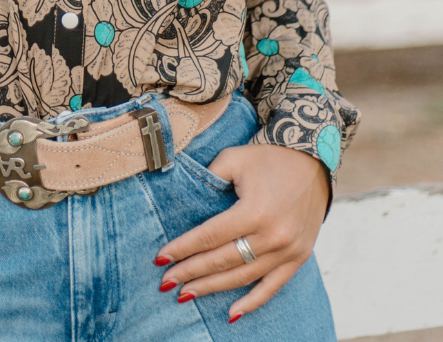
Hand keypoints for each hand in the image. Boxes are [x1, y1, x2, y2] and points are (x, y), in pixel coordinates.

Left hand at [155, 143, 328, 322]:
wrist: (311, 161)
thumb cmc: (268, 158)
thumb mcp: (234, 158)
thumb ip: (209, 176)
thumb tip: (184, 197)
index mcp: (253, 211)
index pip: (209, 237)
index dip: (183, 249)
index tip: (161, 259)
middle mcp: (272, 236)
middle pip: (222, 261)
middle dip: (190, 272)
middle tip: (166, 282)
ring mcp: (287, 250)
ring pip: (242, 277)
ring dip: (212, 288)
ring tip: (186, 294)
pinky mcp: (298, 257)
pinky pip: (272, 287)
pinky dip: (252, 302)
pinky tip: (231, 314)